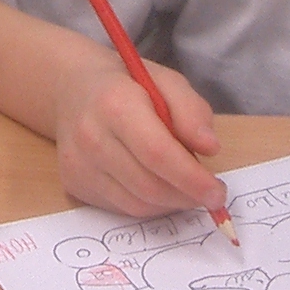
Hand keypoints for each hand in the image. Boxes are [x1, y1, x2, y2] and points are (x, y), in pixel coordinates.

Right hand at [49, 51, 226, 217]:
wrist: (71, 89)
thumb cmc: (126, 84)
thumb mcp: (167, 81)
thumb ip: (192, 111)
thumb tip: (210, 149)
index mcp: (115, 103)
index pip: (158, 153)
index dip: (192, 179)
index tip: (218, 193)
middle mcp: (90, 136)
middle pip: (149, 186)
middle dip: (187, 197)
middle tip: (209, 194)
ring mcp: (77, 163)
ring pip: (136, 204)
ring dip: (170, 203)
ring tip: (182, 186)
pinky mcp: (73, 183)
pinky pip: (120, 208)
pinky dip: (147, 204)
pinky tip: (154, 184)